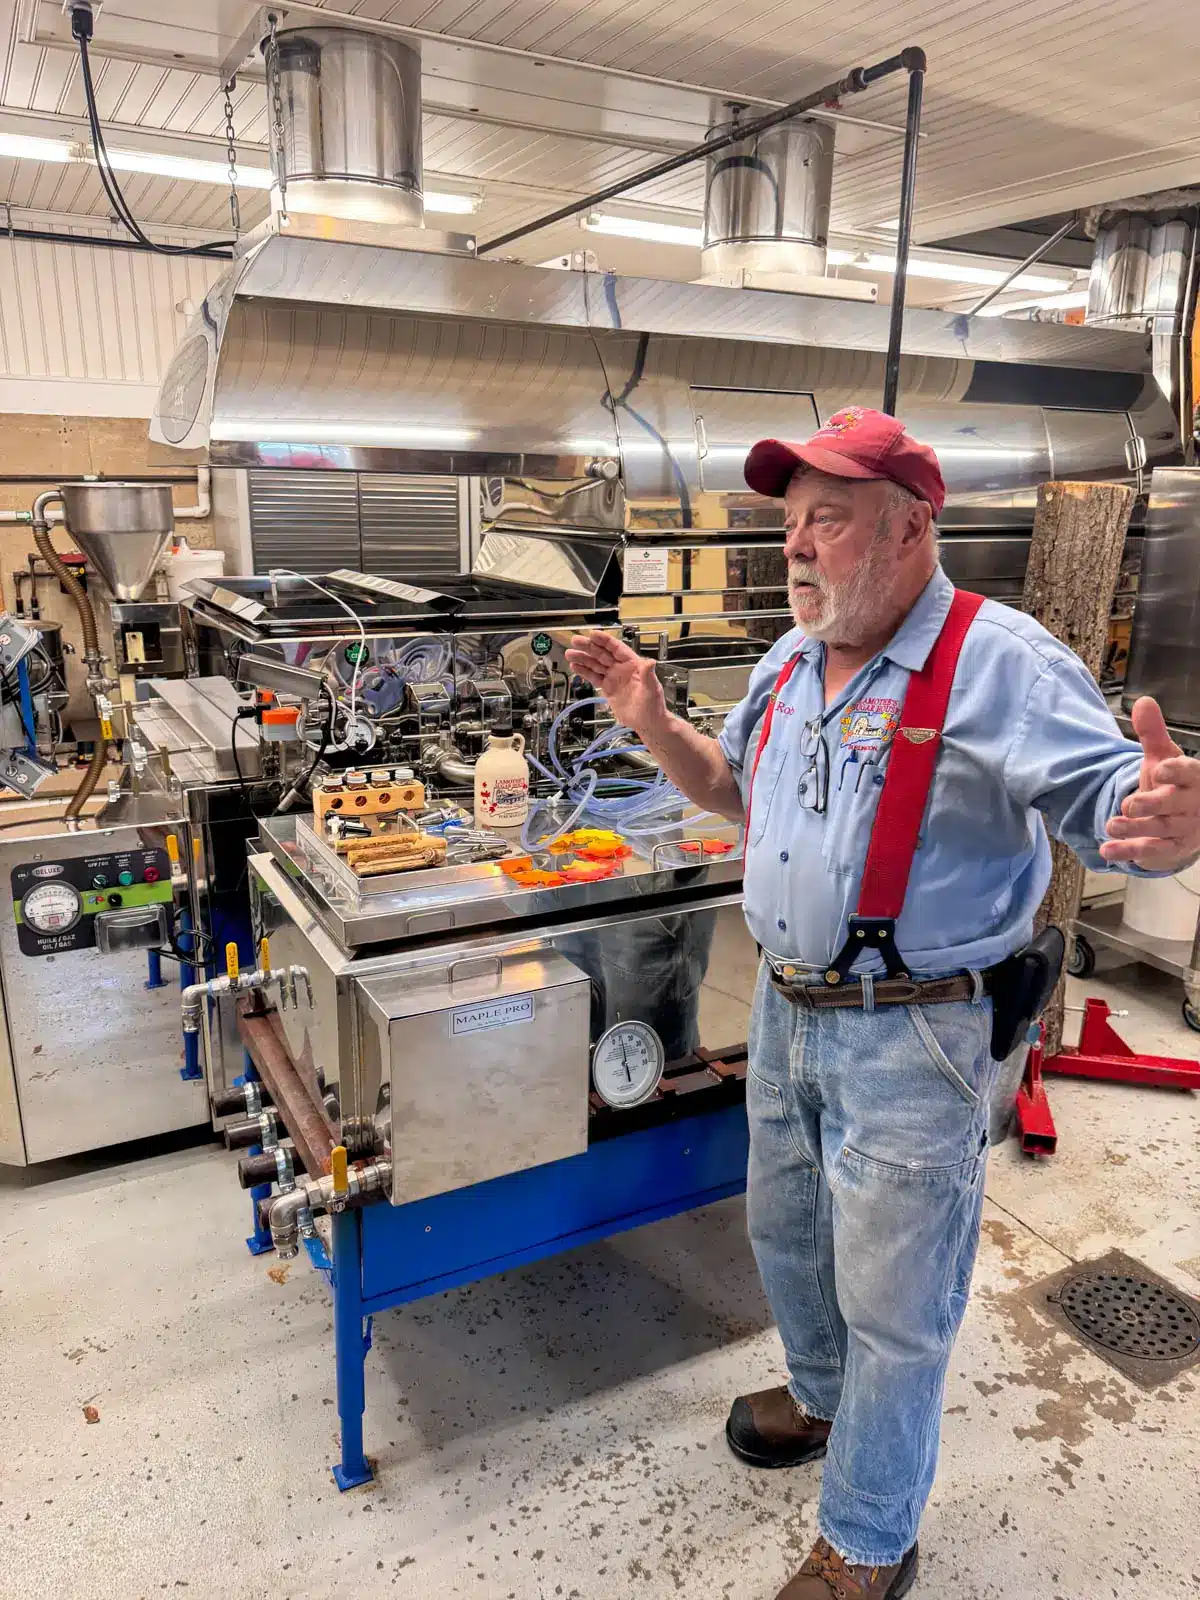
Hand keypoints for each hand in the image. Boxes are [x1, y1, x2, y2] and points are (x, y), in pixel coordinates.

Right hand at [565, 631, 666, 734]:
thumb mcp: (652, 689)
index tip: (593, 634)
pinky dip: (584, 672)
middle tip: (575, 641)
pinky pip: (594, 677)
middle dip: (588, 647)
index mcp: (633, 664)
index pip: (616, 648)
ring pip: (595, 665)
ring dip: (583, 659)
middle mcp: (621, 668)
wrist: (647, 722)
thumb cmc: (654, 705)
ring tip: (570, 654)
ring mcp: (613, 677)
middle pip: (602, 654)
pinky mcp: (607, 688)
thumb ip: (648, 675)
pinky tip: (575, 667)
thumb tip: (650, 662)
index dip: (604, 641)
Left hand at [1101, 697, 1199, 870]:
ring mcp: (1182, 830)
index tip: (1161, 767)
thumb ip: (1152, 734)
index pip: (1191, 773)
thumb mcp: (1163, 757)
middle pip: (1174, 805)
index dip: (1177, 771)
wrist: (1183, 819)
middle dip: (1152, 804)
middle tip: (1130, 803)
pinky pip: (1150, 852)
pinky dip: (1128, 852)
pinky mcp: (1169, 849)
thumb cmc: (1173, 783)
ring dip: (1136, 829)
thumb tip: (1143, 702)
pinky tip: (1107, 851)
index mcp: (1194, 779)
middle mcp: (1191, 805)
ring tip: (1111, 825)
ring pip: (1161, 830)